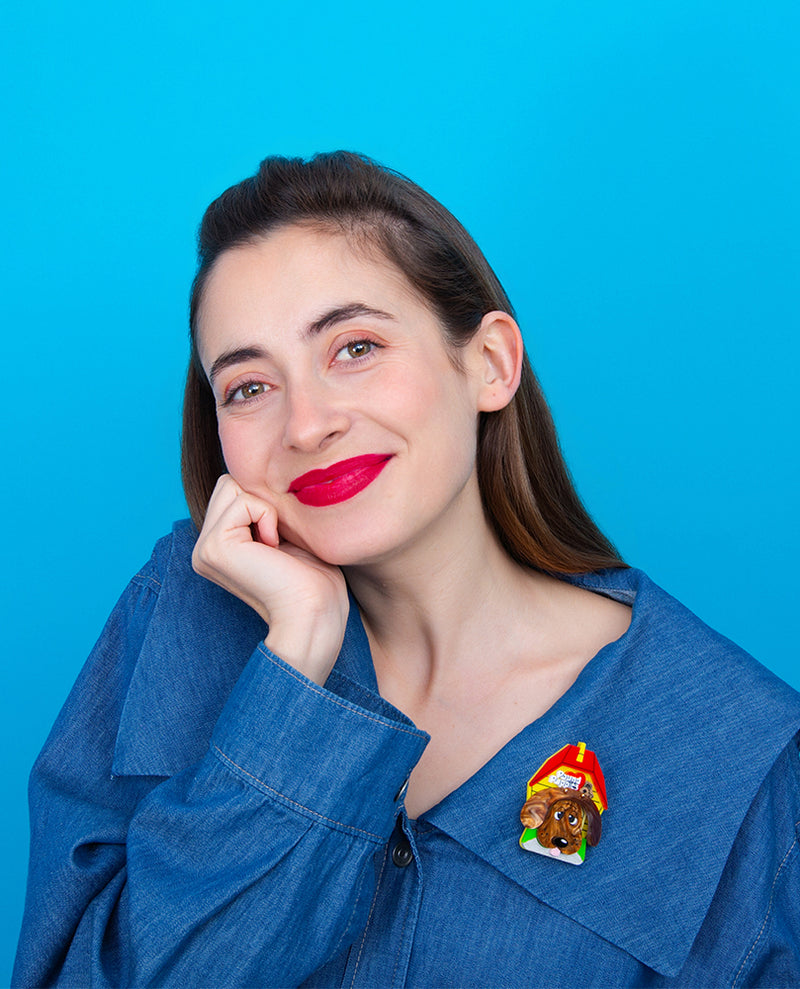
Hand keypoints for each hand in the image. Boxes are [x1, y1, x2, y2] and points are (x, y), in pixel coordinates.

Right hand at [192, 475, 348, 684]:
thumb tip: (259, 471)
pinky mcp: (214, 547)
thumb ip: (262, 508)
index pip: (234, 489)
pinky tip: (273, 549)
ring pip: (232, 485)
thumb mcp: (283, 533)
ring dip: (265, 509)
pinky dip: (268, 518)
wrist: (316, 612)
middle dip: (262, 502)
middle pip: (229, 482)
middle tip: (277, 542)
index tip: (280, 541)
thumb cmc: (313, 577)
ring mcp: (204, 549)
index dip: (266, 503)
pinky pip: (243, 501)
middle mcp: (203, 548)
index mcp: (218, 545)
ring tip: (274, 546)